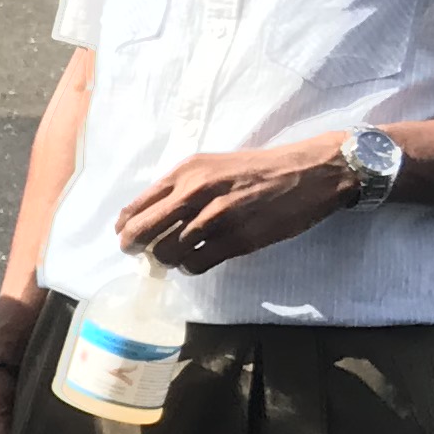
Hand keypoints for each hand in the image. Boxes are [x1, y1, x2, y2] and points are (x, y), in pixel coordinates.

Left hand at [118, 142, 356, 272]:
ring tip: (176, 256)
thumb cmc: (257, 169)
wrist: (307, 173)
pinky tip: (196, 261)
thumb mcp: (212, 165)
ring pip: (167, 253)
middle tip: (141, 254)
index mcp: (186, 171)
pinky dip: (190, 267)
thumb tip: (150, 216)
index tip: (126, 236)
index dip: (126, 226)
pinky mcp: (237, 240)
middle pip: (143, 232)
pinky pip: (196, 264)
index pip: (137, 206)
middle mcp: (195, 192)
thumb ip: (182, 187)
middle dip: (135, 248)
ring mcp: (216, 218)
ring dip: (167, 260)